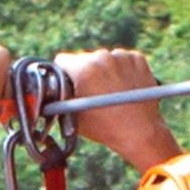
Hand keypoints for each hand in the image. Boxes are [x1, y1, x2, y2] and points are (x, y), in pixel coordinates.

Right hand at [54, 48, 175, 170]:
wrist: (141, 132)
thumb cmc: (104, 127)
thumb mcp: (72, 116)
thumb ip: (59, 99)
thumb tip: (49, 91)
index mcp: (84, 69)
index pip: (62, 60)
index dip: (62, 73)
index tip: (67, 83)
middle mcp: (103, 57)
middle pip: (84, 58)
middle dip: (84, 72)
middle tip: (90, 91)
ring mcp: (122, 57)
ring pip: (104, 59)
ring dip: (103, 70)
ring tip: (109, 91)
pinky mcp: (138, 59)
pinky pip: (122, 59)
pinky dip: (120, 69)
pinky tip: (123, 86)